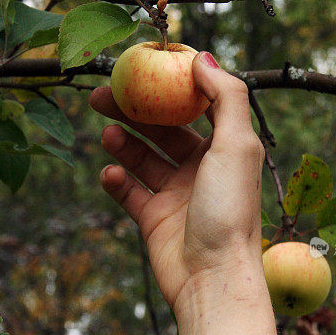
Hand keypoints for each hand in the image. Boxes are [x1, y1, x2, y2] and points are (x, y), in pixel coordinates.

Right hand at [90, 52, 277, 334]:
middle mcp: (201, 169)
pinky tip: (110, 174)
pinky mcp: (154, 220)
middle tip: (99, 96)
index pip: (194, 107)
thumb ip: (226, 97)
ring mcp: (176, 195)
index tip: (139, 68)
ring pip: (143, 158)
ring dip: (124, 143)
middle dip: (132, 112)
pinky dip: (118, 181)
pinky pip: (130, 193)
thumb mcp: (236, 144)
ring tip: (106, 133)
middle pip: (160, 130)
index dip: (168, 86)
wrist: (213, 277)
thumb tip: (202, 57)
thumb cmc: (230, 210)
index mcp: (225, 149)